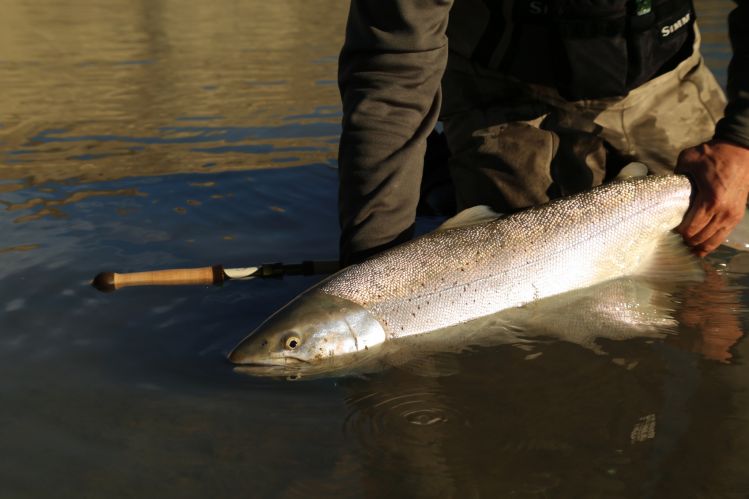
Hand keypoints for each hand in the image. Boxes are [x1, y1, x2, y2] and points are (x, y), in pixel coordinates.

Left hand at [675, 139, 748, 256]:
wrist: (741, 150)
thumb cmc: (713, 154)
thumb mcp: (689, 159)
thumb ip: (675, 174)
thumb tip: (665, 185)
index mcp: (710, 200)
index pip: (690, 229)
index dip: (677, 233)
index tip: (668, 229)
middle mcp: (723, 212)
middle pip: (699, 238)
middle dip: (686, 241)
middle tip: (674, 238)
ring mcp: (732, 215)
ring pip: (712, 242)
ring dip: (698, 246)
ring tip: (685, 246)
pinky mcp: (737, 215)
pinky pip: (723, 237)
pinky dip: (710, 244)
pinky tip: (700, 249)